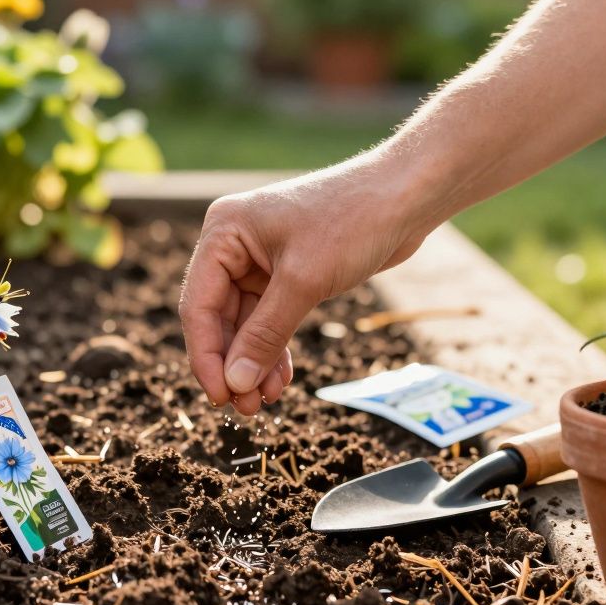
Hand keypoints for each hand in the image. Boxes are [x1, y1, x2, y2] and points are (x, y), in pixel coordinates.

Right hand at [179, 148, 435, 414]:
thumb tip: (234, 383)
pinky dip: (273, 348)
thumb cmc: (353, 221)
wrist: (407, 195)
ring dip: (253, 362)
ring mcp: (261, 259)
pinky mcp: (288, 272)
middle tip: (245, 409)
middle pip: (218, 317)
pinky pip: (269, 319)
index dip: (206, 355)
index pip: (198, 304)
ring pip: (245, 323)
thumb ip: (265, 335)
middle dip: (233, 364)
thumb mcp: (303, 282)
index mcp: (224, 232)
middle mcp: (235, 245)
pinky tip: (280, 380)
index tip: (220, 396)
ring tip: (264, 401)